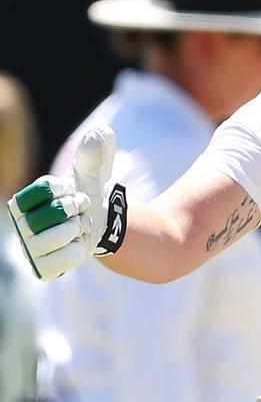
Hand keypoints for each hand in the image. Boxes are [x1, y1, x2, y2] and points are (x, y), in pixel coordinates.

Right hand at [6, 125, 125, 279]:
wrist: (99, 223)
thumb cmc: (86, 193)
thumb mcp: (92, 170)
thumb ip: (94, 151)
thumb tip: (99, 133)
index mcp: (24, 199)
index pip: (42, 190)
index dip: (64, 190)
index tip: (69, 190)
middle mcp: (21, 224)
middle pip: (52, 213)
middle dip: (75, 208)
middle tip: (80, 208)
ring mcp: (30, 248)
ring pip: (56, 237)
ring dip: (77, 228)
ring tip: (79, 226)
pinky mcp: (44, 269)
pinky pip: (64, 260)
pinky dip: (78, 250)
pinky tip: (77, 244)